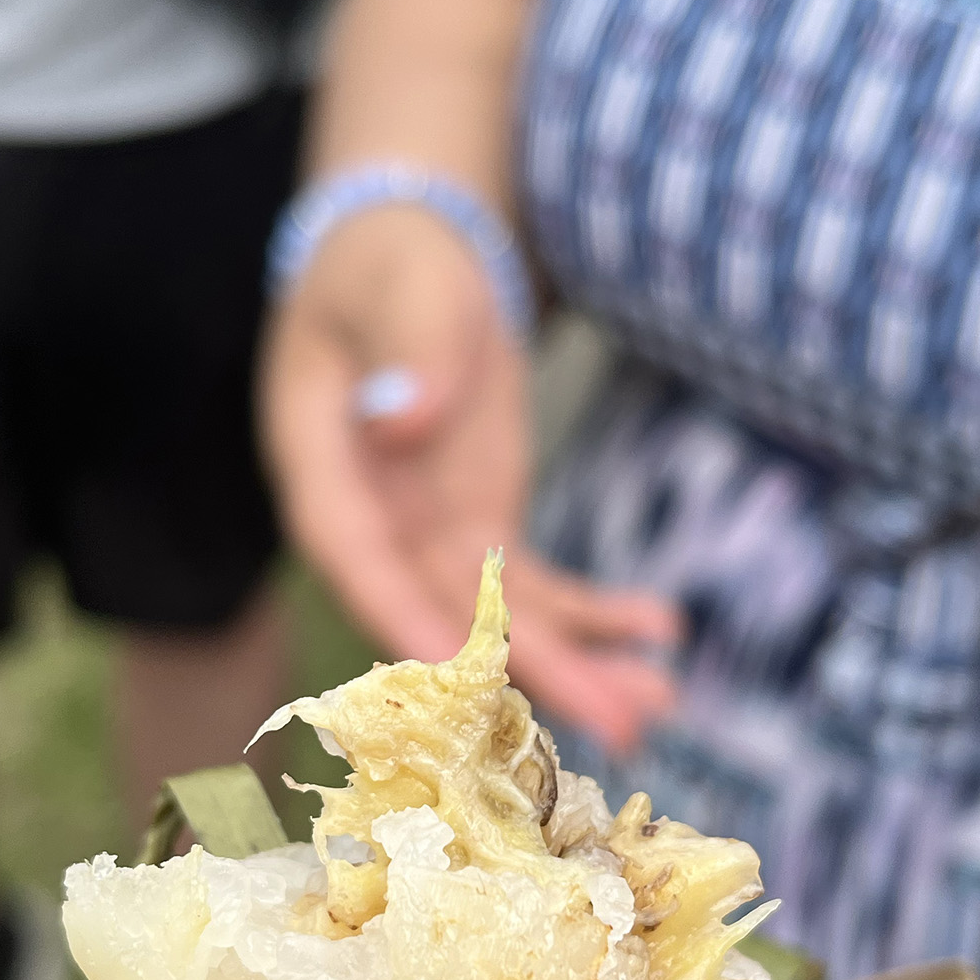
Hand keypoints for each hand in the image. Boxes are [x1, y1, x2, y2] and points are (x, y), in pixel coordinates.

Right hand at [257, 202, 679, 754]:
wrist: (412, 261)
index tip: (463, 671)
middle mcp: (372, 521)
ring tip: (655, 704)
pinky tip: (658, 630)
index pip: (354, 554)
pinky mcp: (480, 530)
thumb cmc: (393, 266)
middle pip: (440, 611)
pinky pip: (535, 590)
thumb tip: (403, 419)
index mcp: (321, 463)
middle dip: (527, 670)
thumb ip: (407, 347)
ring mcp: (429, 534)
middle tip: (612, 718)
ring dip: (574, 664)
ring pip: (497, 619)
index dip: (403, 615)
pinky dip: (594, 615)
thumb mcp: (405, 287)